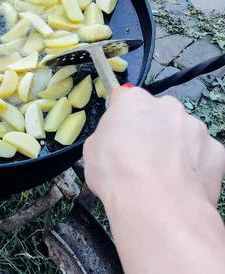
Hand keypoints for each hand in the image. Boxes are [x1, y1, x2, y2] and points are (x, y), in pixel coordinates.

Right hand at [83, 86, 224, 206]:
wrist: (155, 205)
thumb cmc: (115, 172)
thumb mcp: (92, 149)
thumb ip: (108, 135)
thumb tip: (117, 140)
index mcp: (134, 100)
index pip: (126, 100)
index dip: (122, 120)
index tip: (119, 137)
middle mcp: (168, 106)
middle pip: (159, 114)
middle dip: (153, 131)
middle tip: (141, 158)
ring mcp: (196, 128)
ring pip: (184, 134)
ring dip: (175, 148)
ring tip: (163, 176)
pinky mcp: (217, 151)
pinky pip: (203, 155)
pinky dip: (195, 167)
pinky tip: (182, 184)